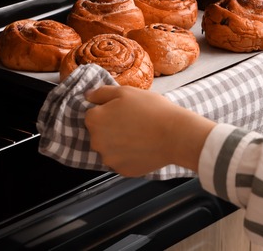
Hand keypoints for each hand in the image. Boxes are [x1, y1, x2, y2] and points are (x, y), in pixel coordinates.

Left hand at [84, 85, 214, 176]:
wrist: (175, 135)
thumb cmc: (151, 110)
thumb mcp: (125, 91)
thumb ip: (101, 93)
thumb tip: (87, 96)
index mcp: (94, 120)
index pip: (92, 114)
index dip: (108, 111)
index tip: (124, 111)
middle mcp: (96, 142)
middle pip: (99, 133)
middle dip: (111, 128)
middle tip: (133, 122)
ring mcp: (109, 159)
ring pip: (110, 148)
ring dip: (119, 143)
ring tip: (139, 135)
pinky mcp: (121, 170)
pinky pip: (121, 161)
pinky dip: (129, 155)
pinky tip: (142, 147)